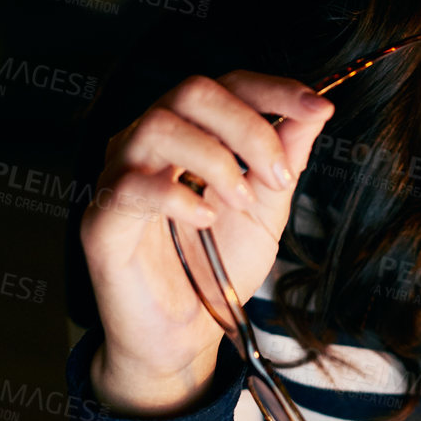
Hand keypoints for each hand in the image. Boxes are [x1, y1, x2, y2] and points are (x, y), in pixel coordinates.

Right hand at [79, 70, 334, 414]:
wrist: (183, 334)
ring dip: (216, 160)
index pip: (229, 85)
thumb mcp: (268, 207)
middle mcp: (152, 143)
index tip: (319, 107)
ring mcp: (121, 175)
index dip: (275, 89)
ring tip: (241, 201)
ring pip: (160, 126)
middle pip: (192, 92)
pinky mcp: (102, 217)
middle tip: (276, 176)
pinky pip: (132, 185)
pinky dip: (178, 196)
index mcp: (192, 132)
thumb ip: (286, 156)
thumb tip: (316, 109)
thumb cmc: (216, 266)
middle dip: (247, 127)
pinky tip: (205, 219)